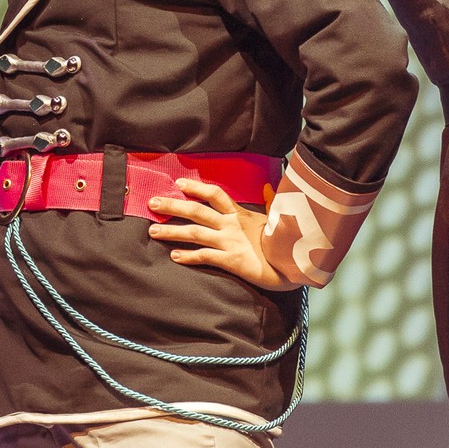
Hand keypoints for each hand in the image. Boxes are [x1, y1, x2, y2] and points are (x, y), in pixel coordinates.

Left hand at [148, 178, 300, 290]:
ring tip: (154, 231)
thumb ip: (268, 204)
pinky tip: (175, 256)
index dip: (196, 187)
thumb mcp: (276, 219)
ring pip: (194, 233)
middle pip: (196, 211)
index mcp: (241, 214)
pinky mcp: (231, 261)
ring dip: (172, 231)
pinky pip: (204, 256)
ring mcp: (230, 242)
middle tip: (152, 204)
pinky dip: (188, 256)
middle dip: (172, 206)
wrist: (296, 263)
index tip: (179, 183)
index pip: (215, 194)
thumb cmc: (285, 242)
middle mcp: (232, 225)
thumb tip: (267, 188)